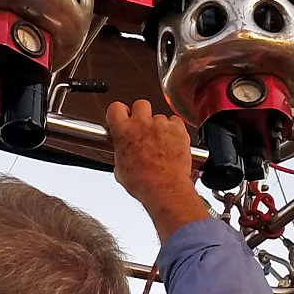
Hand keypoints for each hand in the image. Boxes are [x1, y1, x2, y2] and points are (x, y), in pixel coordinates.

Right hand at [105, 100, 209, 241]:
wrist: (165, 189)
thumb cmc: (143, 183)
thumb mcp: (121, 168)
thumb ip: (121, 151)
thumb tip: (123, 149)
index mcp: (123, 131)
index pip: (115, 108)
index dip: (120, 112)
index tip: (124, 117)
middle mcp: (141, 123)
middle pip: (140, 104)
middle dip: (142, 114)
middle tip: (144, 128)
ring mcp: (160, 124)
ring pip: (159, 116)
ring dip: (159, 126)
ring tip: (161, 144)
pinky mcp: (177, 128)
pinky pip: (175, 122)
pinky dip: (174, 130)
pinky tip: (172, 143)